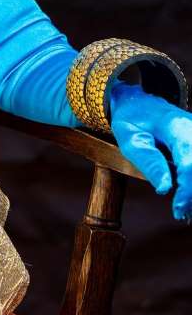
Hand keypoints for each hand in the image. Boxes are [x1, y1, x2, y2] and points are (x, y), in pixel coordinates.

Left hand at [110, 81, 191, 220]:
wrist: (138, 102)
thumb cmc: (132, 120)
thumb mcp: (130, 138)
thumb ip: (148, 161)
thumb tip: (164, 189)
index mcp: (176, 126)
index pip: (189, 161)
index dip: (187, 189)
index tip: (177, 209)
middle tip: (180, 213)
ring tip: (183, 209)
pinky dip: (191, 184)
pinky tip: (186, 198)